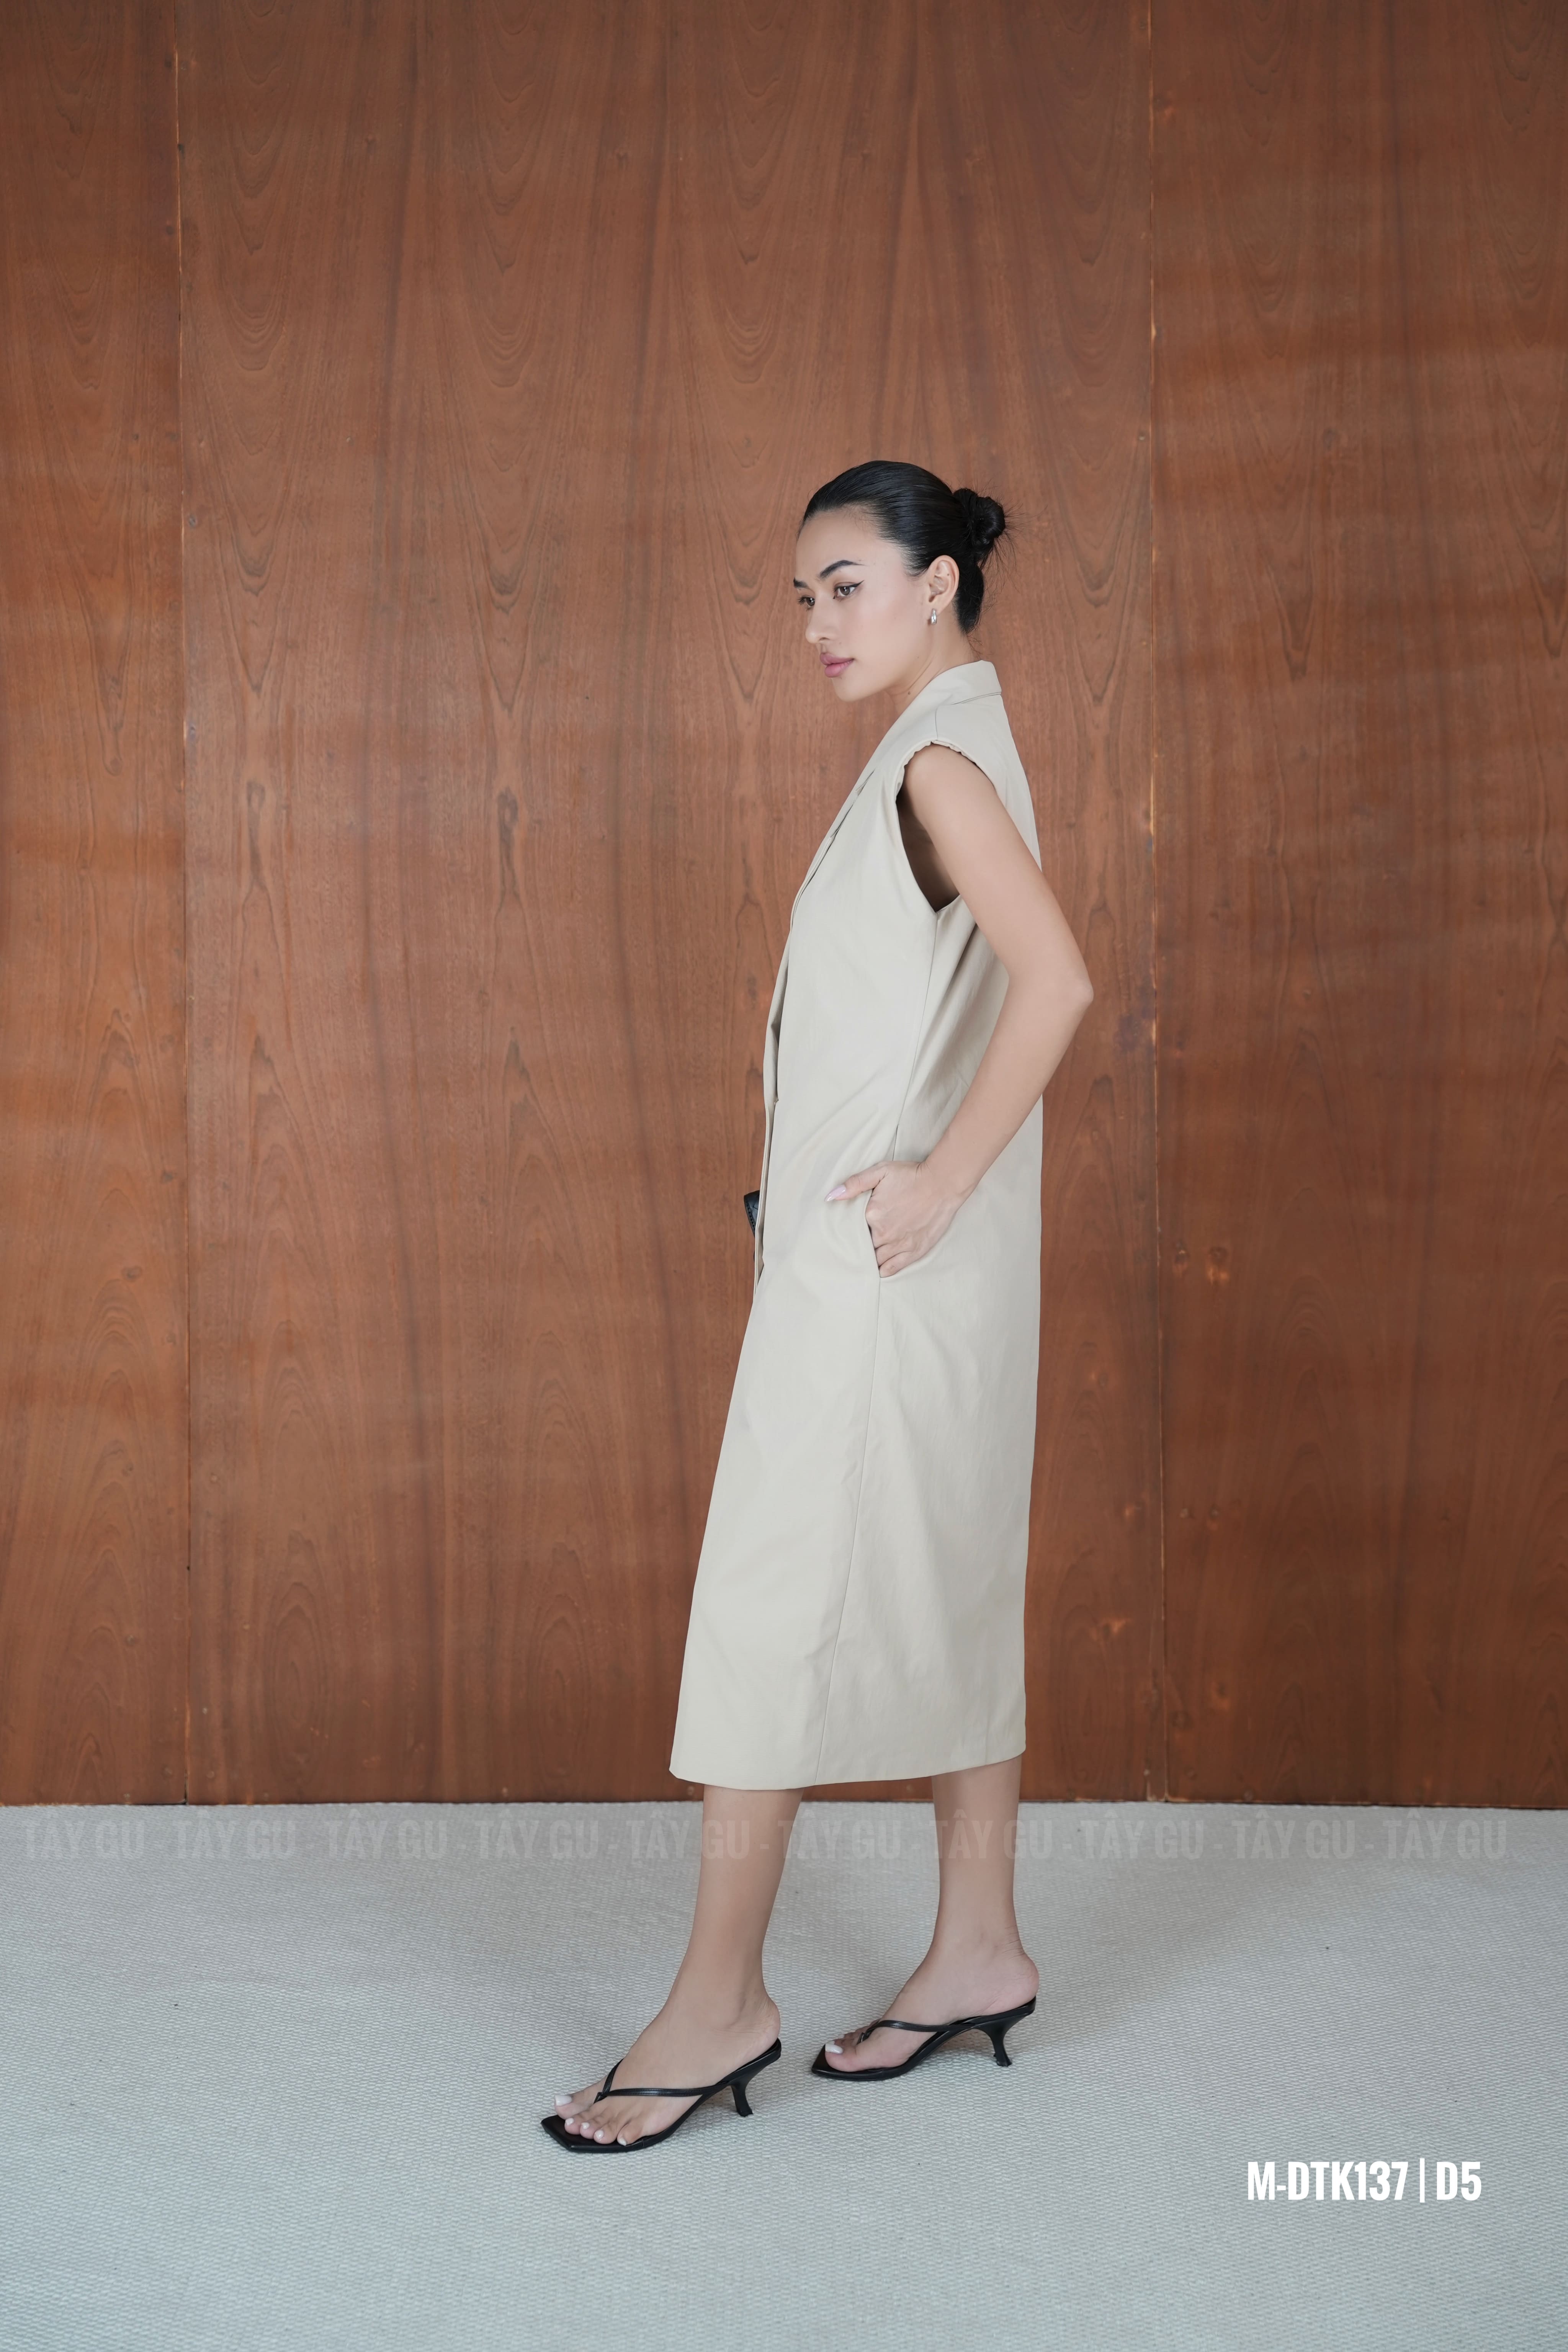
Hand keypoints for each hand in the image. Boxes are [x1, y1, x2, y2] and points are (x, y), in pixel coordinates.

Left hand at [824, 1159, 963, 1276]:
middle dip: (859, 1248)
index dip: (850, 1233)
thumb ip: (855, 1184)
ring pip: (876, 1260)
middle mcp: (883, 1233)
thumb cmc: (911, 1176)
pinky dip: (883, 1271)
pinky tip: (877, 1271)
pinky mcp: (914, 1251)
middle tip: (853, 1250)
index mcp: (872, 1215)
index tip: (848, 1234)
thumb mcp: (880, 1172)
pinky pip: (893, 1268)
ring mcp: (899, 1244)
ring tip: (863, 1263)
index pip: (852, 1231)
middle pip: (863, 1247)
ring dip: (870, 1261)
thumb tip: (831, 1196)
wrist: (942, 1183)